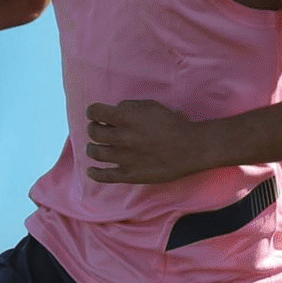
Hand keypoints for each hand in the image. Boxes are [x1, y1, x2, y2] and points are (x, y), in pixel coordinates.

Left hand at [84, 100, 210, 184]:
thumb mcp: (151, 106)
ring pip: (95, 153)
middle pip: (93, 132)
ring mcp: (124, 158)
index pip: (94, 112)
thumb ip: (129, 107)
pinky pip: (105, 176)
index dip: (93, 111)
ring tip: (95, 147)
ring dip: (92, 148)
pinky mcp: (130, 175)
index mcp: (126, 118)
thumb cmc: (173, 124)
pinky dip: (95, 173)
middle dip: (94, 128)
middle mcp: (121, 138)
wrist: (190, 148)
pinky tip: (91, 170)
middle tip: (98, 129)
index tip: (96, 114)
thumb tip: (114, 111)